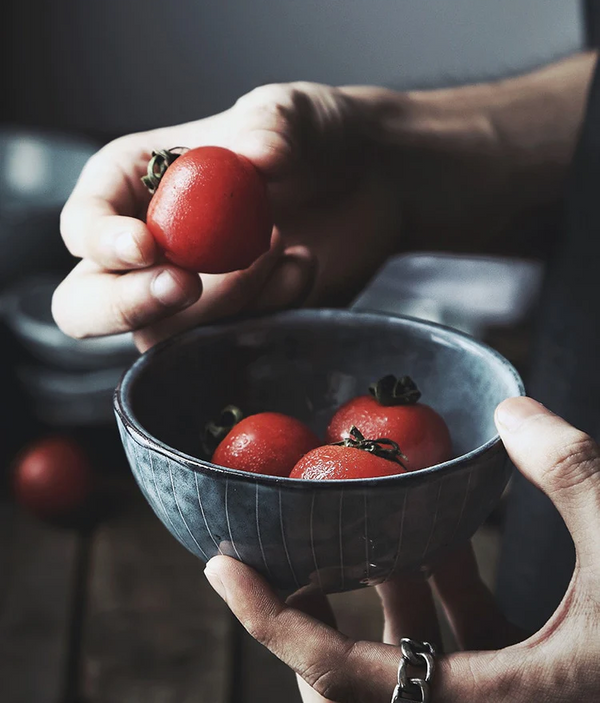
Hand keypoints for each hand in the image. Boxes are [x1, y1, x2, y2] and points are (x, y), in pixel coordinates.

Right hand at [53, 82, 400, 350]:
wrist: (368, 184)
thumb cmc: (313, 139)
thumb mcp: (293, 114)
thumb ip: (272, 128)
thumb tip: (253, 157)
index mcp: (133, 186)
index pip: (85, 226)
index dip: (103, 243)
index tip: (150, 246)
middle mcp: (148, 250)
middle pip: (88, 305)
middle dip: (128, 305)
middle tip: (187, 284)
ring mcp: (188, 298)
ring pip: (165, 335)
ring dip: (226, 299)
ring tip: (278, 241)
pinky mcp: (232, 327)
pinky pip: (231, 344)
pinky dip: (270, 310)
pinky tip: (302, 265)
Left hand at [204, 397, 599, 702]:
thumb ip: (572, 473)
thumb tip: (513, 411)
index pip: (342, 678)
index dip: (272, 624)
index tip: (224, 569)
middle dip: (319, 634)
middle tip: (317, 559)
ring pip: (393, 685)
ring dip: (386, 607)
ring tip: (399, 536)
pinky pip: (445, 663)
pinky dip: (434, 609)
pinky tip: (452, 550)